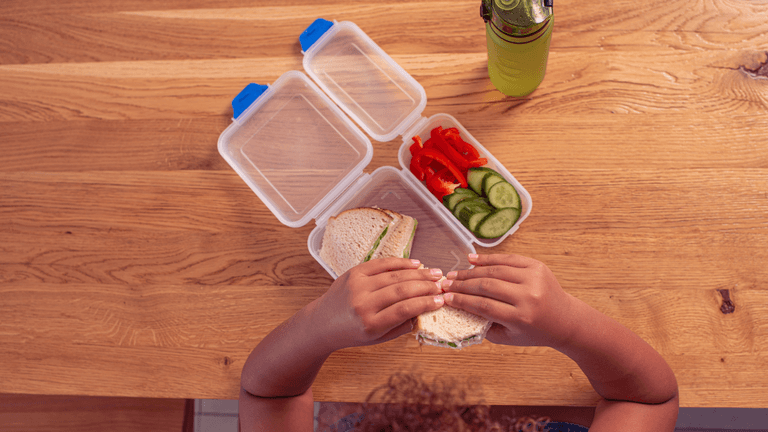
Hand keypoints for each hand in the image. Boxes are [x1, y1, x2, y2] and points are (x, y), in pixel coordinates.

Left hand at [311, 258, 444, 350]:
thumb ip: (402, 325)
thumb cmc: (352, 333)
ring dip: (418, 274)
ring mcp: (357, 285)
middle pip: (401, 290)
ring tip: (434, 273)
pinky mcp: (354, 272)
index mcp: (370, 323)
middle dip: (426, 286)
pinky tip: (415, 264)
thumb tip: (425, 310)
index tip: (441, 300)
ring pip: (394, 275)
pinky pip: (381, 264)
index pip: (404, 310)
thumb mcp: (378, 338)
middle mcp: (363, 303)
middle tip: (441, 284)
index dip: (425, 303)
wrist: (322, 323)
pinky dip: (400, 263)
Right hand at [442, 254, 576, 347]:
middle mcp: (529, 296)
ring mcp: (534, 278)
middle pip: (487, 286)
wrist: (565, 320)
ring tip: (455, 274)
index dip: (462, 301)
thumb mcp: (510, 337)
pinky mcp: (537, 266)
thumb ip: (485, 326)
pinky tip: (472, 260)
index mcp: (521, 317)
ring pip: (495, 270)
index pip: (484, 306)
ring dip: (471, 271)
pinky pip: (508, 258)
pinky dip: (488, 258)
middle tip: (445, 284)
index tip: (445, 298)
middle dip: (462, 284)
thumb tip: (459, 310)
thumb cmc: (535, 331)